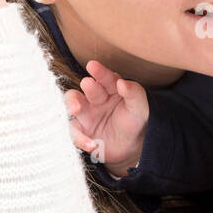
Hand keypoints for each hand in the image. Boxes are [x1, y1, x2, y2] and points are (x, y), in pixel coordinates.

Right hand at [64, 61, 149, 178]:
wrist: (131, 146)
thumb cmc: (135, 121)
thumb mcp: (140, 107)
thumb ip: (134, 93)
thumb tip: (122, 82)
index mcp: (111, 88)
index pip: (105, 78)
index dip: (99, 72)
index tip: (93, 65)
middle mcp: (96, 98)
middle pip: (87, 89)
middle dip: (87, 86)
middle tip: (87, 83)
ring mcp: (86, 114)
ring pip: (73, 105)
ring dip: (72, 104)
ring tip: (76, 109)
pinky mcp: (81, 131)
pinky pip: (74, 133)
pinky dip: (80, 139)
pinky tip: (91, 144)